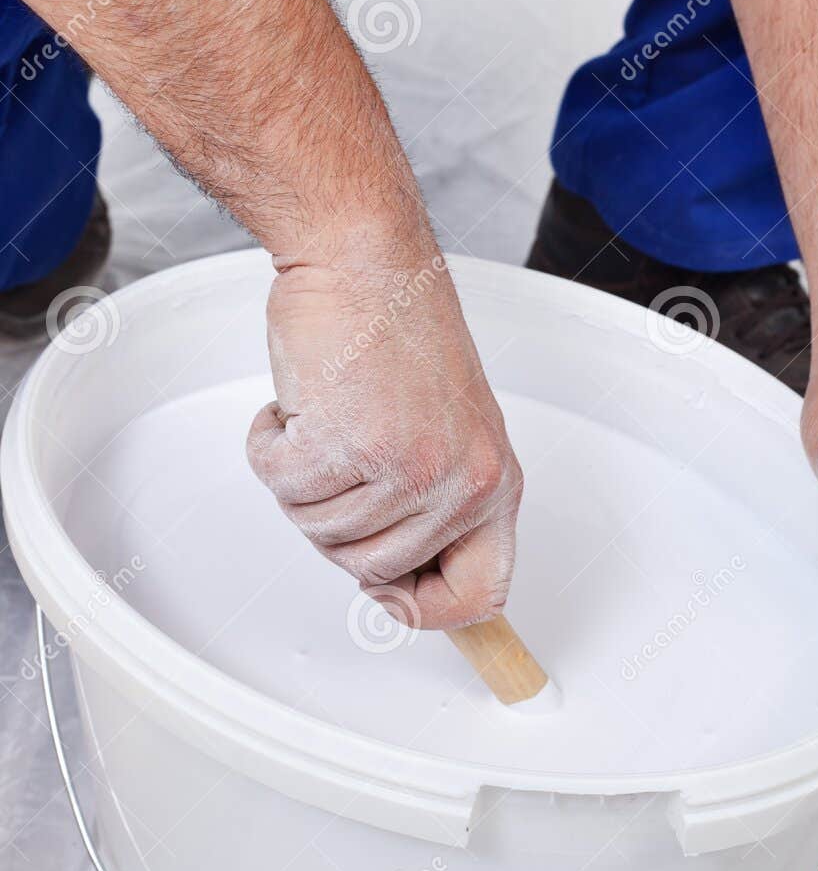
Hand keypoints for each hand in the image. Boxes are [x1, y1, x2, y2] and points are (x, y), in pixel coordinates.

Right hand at [246, 235, 522, 630]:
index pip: (480, 592)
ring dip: (302, 478)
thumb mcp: (448, 428)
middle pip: (374, 570)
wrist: (365, 259)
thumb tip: (400, 581)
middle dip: (337, 523)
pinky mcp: (347, 445)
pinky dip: (270, 448)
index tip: (393, 599)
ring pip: (321, 532)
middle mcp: (460, 483)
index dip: (430, 611)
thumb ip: (435, 502)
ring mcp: (406, 468)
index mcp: (494, 482)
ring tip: (325, 415)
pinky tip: (296, 406)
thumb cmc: (399, 330)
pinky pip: (283, 487)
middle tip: (340, 457)